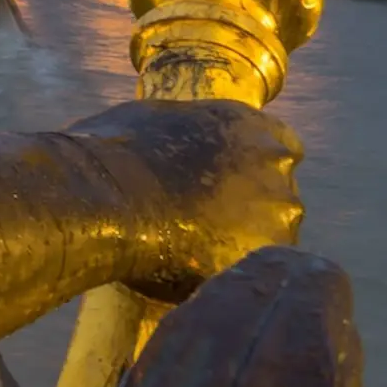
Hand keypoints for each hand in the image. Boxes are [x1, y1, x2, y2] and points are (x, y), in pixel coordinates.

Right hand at [69, 100, 302, 302]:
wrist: (106, 196)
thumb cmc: (119, 150)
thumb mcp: (162, 118)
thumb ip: (195, 131)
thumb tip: (185, 142)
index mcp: (256, 128)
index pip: (280, 146)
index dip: (251, 165)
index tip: (227, 180)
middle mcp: (277, 167)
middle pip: (276, 192)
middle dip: (249, 204)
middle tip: (205, 217)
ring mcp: (276, 216)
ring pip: (269, 233)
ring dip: (242, 239)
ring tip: (194, 247)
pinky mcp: (260, 258)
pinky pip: (251, 268)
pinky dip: (228, 268)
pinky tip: (192, 267)